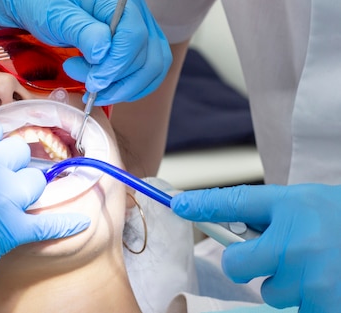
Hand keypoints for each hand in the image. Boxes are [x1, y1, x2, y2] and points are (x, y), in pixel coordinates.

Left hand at [0, 0, 171, 103]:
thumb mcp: (54, 14)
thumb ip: (81, 31)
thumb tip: (104, 52)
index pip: (133, 34)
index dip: (117, 64)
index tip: (94, 82)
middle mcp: (134, 6)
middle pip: (146, 54)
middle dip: (115, 77)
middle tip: (83, 80)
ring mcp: (138, 22)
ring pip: (152, 65)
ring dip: (126, 86)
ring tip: (93, 88)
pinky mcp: (135, 39)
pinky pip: (147, 67)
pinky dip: (131, 84)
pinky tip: (107, 87)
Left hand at [171, 184, 340, 312]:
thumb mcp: (310, 205)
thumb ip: (270, 216)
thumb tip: (228, 227)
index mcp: (294, 207)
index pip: (233, 202)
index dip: (202, 204)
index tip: (177, 205)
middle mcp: (298, 242)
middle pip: (238, 264)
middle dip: (249, 263)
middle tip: (275, 256)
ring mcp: (312, 279)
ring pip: (270, 292)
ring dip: (286, 286)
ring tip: (318, 270)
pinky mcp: (324, 306)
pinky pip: (294, 307)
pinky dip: (308, 300)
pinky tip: (327, 284)